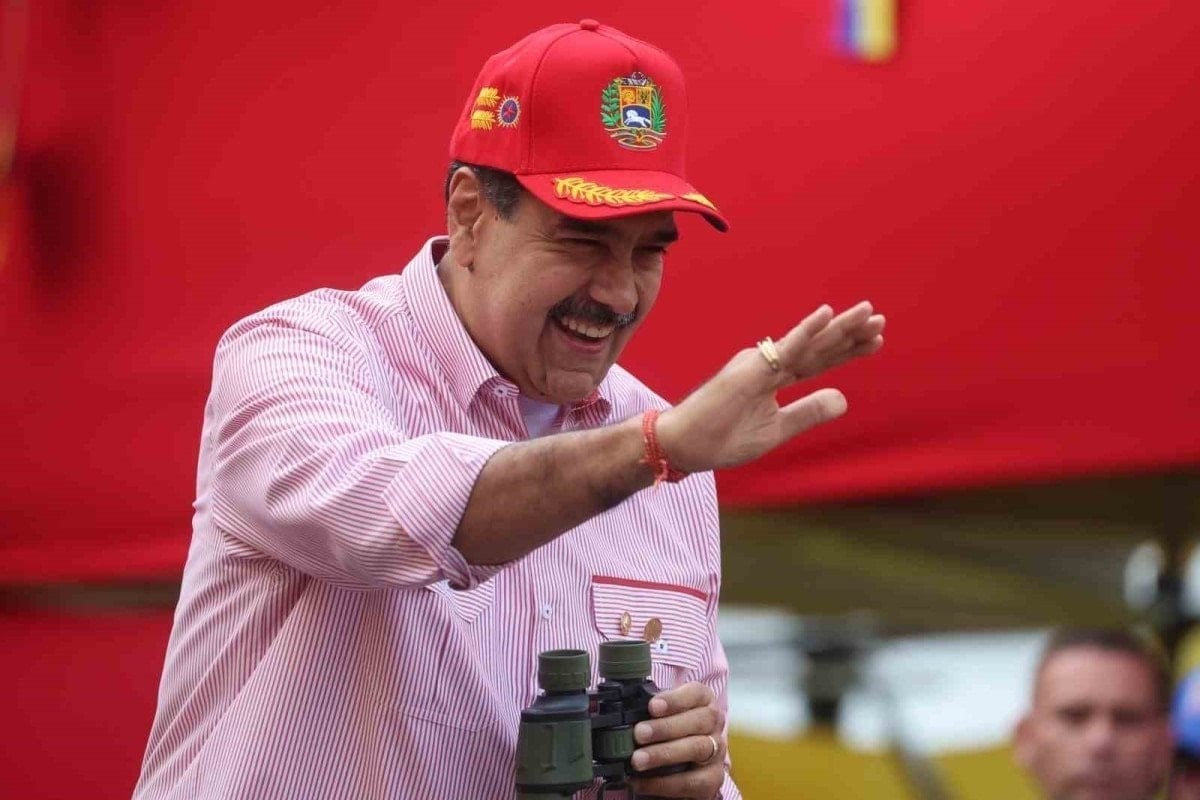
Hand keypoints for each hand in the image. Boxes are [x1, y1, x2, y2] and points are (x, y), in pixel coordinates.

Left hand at [629, 682, 725, 799]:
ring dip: (664, 754)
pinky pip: (691, 782)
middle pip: (698, 721)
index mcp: (703, 701)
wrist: (681, 766)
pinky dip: (663, 783)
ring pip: (697, 748)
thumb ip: (648, 711)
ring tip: (637, 760)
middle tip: (638, 733)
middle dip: (665, 728)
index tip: (652, 706)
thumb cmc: (668, 732)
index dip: (675, 699)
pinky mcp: (712, 780)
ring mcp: (717, 752)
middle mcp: (715, 724)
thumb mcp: (661, 716)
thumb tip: (622, 711)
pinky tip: (640, 781)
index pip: (696, 693)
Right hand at [655, 301, 884, 472]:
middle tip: (879, 320)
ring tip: (867, 313)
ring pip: (807, 344)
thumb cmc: (723, 438)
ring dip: (838, 328)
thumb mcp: (777, 430)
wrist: (686, 446)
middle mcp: (769, 364)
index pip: (819, 361)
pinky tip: (826, 315)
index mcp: (774, 377)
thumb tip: (844, 399)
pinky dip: (806, 332)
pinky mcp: (750, 370)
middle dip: (850, 335)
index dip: (847, 350)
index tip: (876, 340)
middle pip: (818, 348)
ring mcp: (759, 364)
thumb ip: (809, 412)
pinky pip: (784, 349)